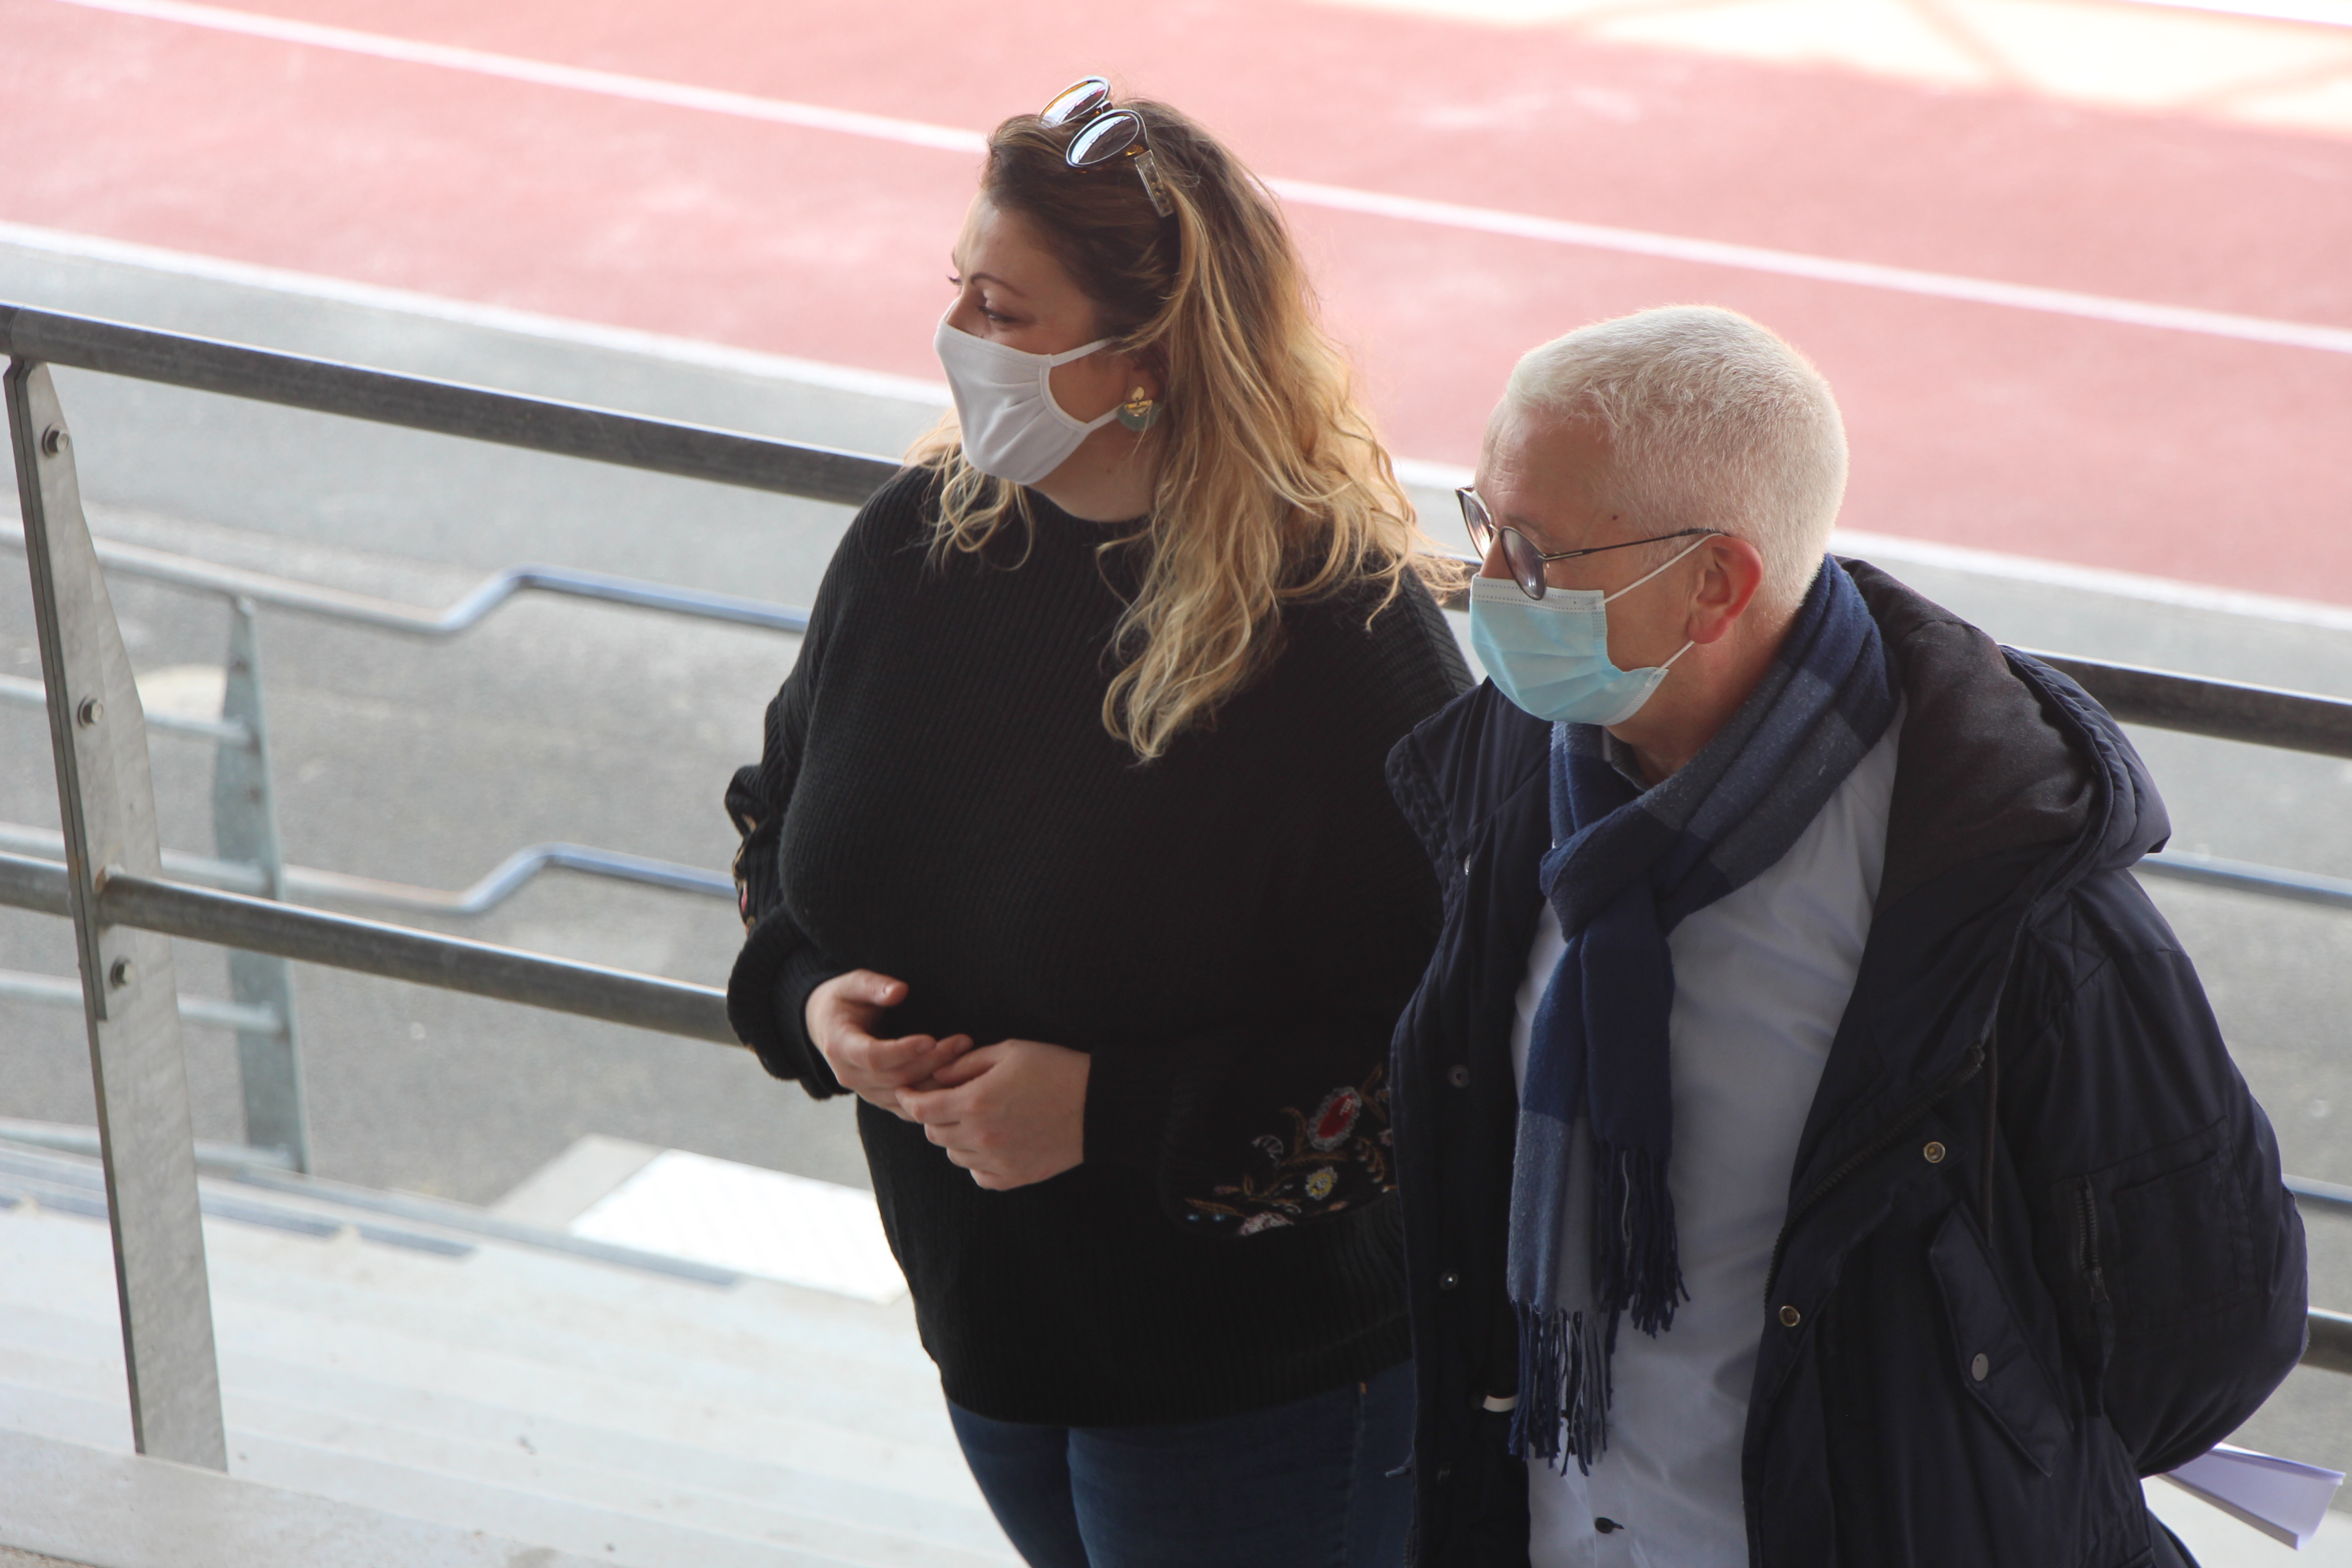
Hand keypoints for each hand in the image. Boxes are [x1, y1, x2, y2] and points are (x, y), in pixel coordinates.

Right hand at [804, 970, 970, 1120]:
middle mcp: (850, 1076)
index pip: (873, 1057)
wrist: (828, 1027)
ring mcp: (865, 1092)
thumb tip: (899, 991)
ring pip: (905, 1097)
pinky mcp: (880, 1100)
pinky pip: (908, 1107)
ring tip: (967, 1058)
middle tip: (963, 1042)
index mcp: (839, 1046)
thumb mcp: (852, 984)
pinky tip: (958, 1081)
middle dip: (932, 1062)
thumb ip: (873, 986)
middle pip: (895, 1078)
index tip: (930, 1039)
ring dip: (938, 1081)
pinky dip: (933, 1098)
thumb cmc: (844, 1001)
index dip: (902, 1051)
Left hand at [897, 1040, 1088, 1190]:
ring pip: (954, 1155)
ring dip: (955, 1138)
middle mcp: (981, 1136)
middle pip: (934, 1133)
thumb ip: (966, 1063)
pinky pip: (979, 1175)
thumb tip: (936, 1075)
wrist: (1099, 1106)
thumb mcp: (1009, 1051)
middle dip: (933, 1115)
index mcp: (975, 1102)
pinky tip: (991, 1143)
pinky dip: (977, 1161)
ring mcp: (998, 1161)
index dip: (909, 1098)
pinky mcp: (1015, 1177)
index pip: (921, 1108)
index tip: (908, 1091)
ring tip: (974, 1120)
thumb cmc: (1055, 1068)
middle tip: (947, 1100)